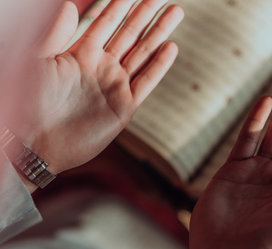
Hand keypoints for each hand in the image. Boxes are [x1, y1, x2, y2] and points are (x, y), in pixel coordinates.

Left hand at [13, 0, 182, 189]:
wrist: (36, 143)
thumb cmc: (29, 103)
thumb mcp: (37, 61)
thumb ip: (54, 33)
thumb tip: (67, 3)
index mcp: (81, 54)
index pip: (106, 23)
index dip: (121, 6)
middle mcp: (101, 68)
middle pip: (130, 35)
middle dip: (146, 15)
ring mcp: (115, 87)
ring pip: (143, 54)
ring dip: (159, 34)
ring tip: (175, 13)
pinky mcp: (124, 108)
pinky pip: (146, 82)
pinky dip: (159, 66)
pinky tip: (170, 48)